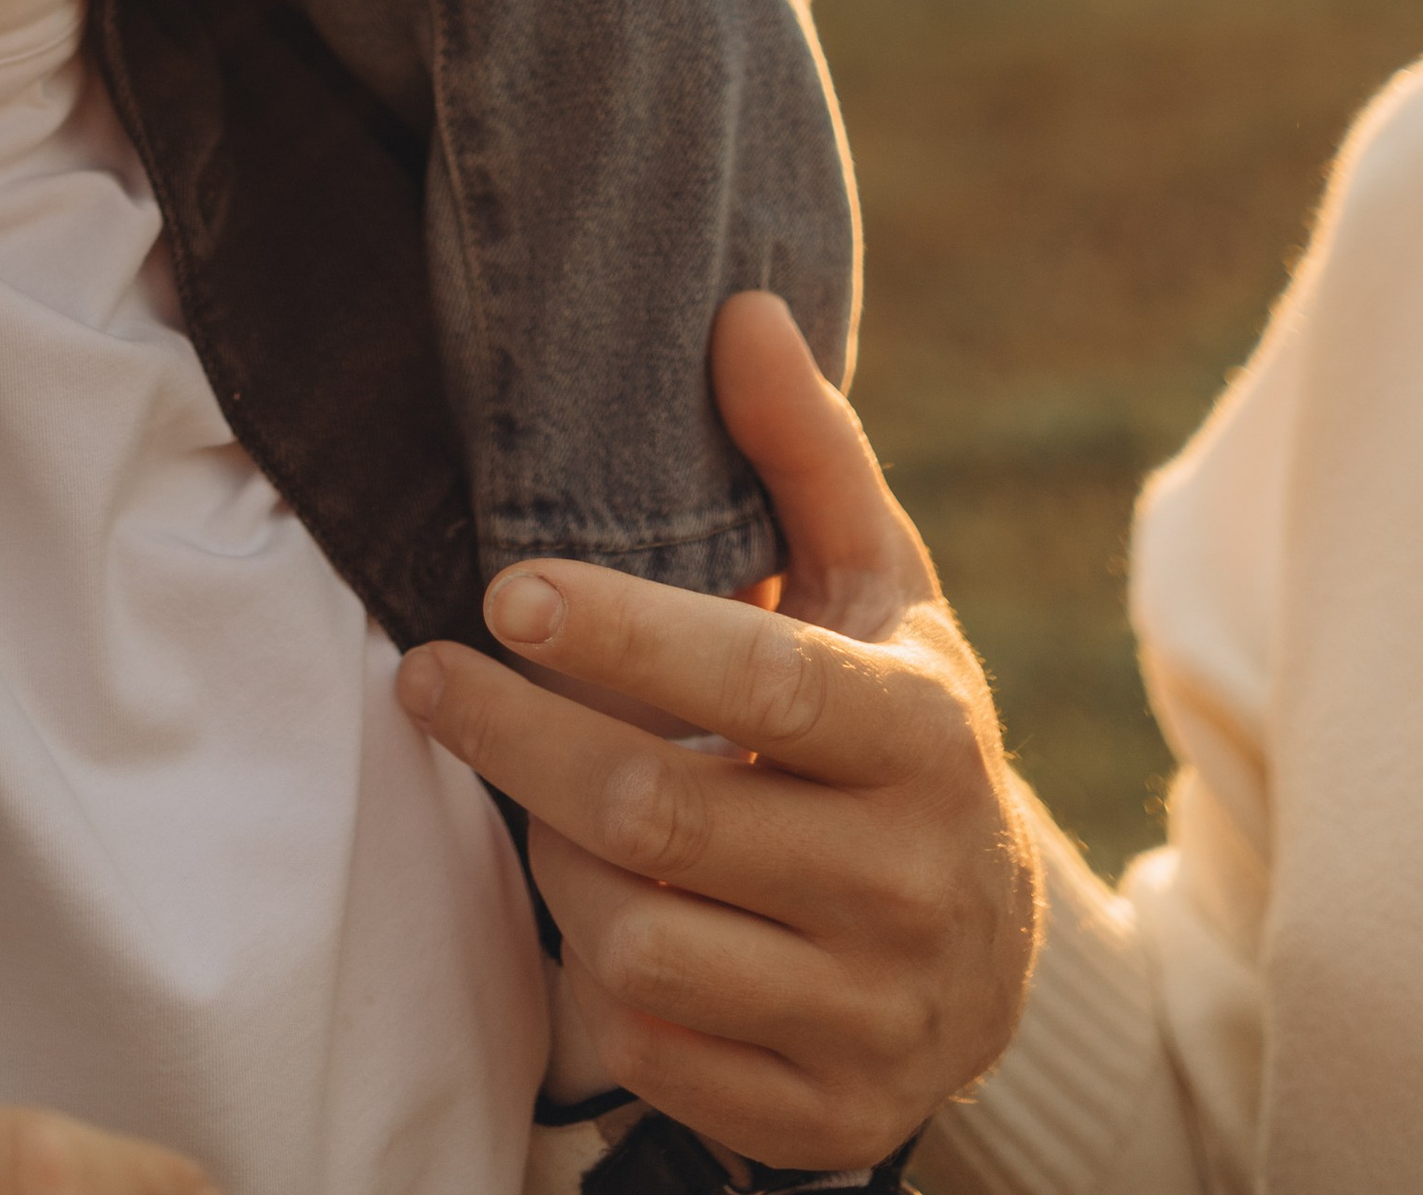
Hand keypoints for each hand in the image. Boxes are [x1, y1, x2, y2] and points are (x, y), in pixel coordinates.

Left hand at [396, 295, 1039, 1177]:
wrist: (993, 955)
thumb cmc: (895, 730)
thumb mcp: (881, 589)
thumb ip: (807, 454)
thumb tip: (740, 309)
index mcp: (925, 733)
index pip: (757, 680)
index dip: (623, 635)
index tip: (504, 589)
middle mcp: (912, 879)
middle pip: (661, 814)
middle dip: (519, 740)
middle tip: (429, 674)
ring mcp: (874, 1010)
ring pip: (639, 941)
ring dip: (561, 865)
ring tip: (550, 805)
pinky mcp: (833, 1112)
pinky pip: (657, 1051)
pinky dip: (603, 985)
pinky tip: (604, 913)